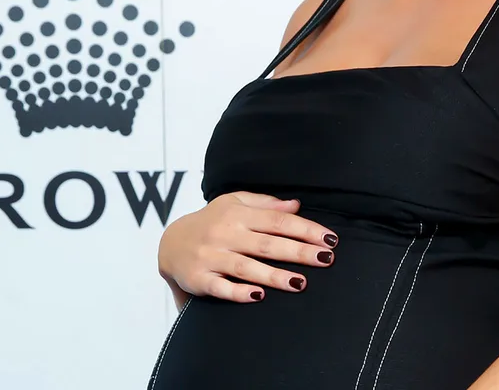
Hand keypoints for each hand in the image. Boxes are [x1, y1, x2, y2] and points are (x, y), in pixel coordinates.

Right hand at [158, 191, 338, 305]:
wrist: (169, 242)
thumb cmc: (211, 221)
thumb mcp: (234, 203)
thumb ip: (265, 204)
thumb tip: (296, 205)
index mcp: (238, 214)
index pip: (278, 221)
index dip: (305, 229)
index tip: (329, 239)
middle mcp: (225, 233)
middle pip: (268, 244)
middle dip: (299, 252)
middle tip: (326, 260)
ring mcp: (211, 256)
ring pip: (247, 267)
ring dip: (274, 276)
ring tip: (301, 283)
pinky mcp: (199, 279)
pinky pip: (220, 287)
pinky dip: (239, 292)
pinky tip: (259, 296)